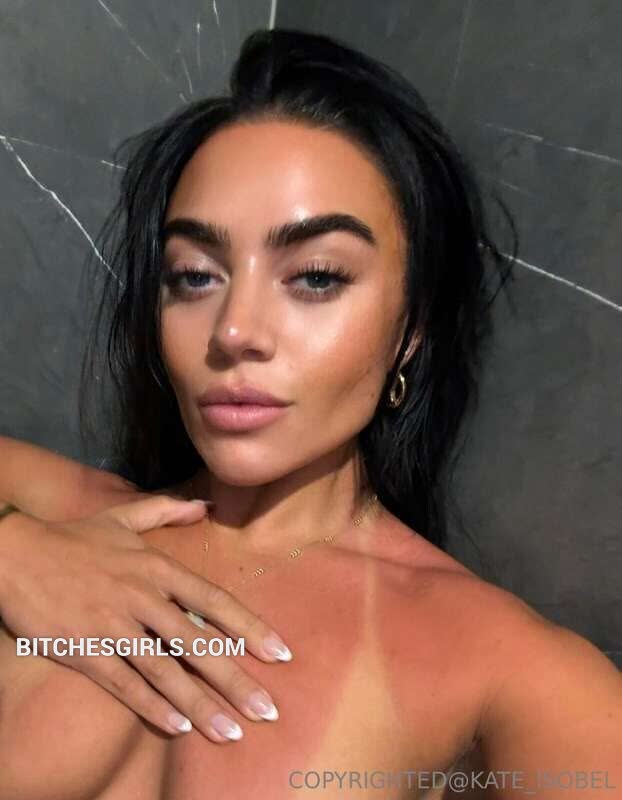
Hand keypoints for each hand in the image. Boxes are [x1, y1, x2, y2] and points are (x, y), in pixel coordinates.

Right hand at [0, 495, 291, 741]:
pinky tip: (178, 727)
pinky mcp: (84, 649)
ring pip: (166, 670)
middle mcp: (143, 596)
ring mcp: (113, 625)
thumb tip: (204, 504)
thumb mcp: (122, 517)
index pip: (215, 601)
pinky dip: (152, 706)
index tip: (281, 653)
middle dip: (236, 679)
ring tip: (231, 731)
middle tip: (268, 709)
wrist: (14, 552)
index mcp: (157, 566)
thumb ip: (166, 510)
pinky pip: (124, 683)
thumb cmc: (72, 537)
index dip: (250, 628)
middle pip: (199, 644)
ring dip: (201, 704)